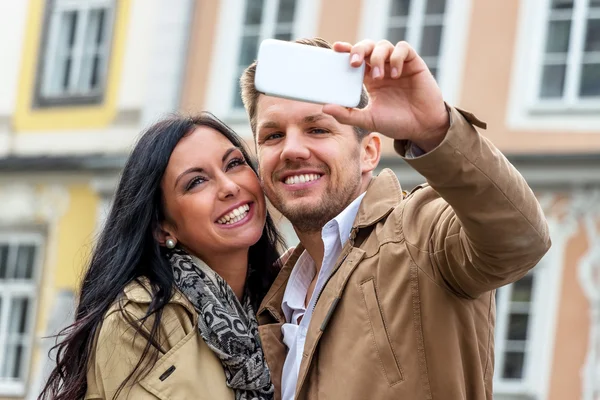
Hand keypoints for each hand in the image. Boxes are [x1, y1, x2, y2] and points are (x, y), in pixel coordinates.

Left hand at [322, 40, 449, 151]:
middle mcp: (382, 68)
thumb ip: (347, 115)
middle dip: (359, 49)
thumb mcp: (368, 120)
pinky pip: (403, 48)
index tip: (336, 49)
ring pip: (383, 45)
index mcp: (369, 79)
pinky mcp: (414, 63)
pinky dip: (396, 57)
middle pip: (367, 47)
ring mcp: (398, 64)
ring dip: (378, 58)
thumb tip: (325, 107)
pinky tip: (395, 73)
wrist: (422, 128)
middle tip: (355, 63)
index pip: (355, 59)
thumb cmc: (396, 123)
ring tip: (380, 77)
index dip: (346, 50)